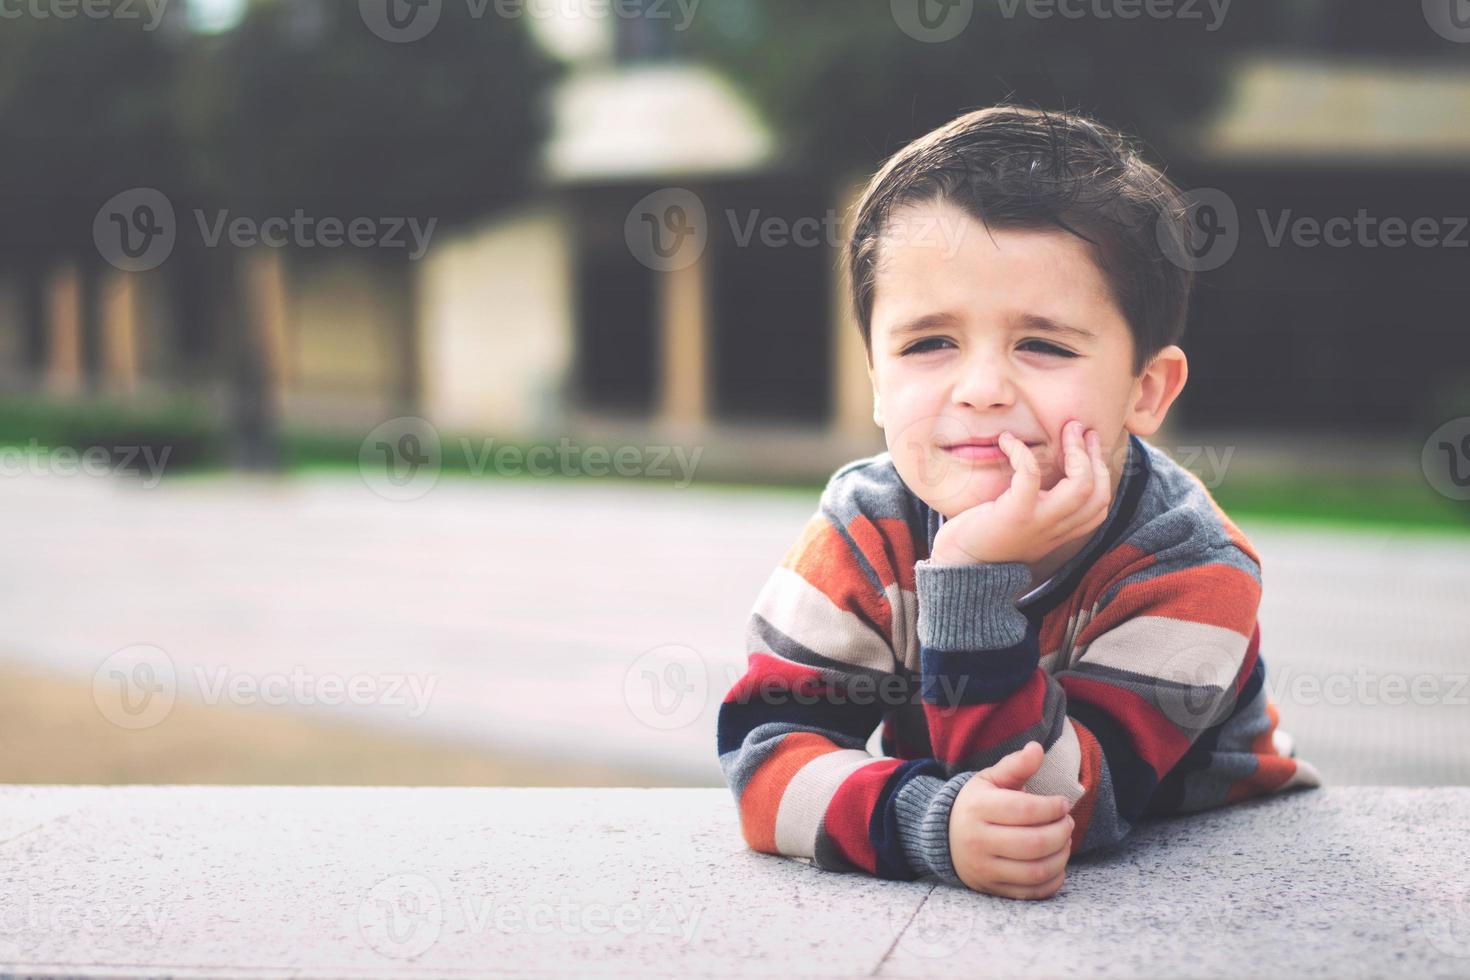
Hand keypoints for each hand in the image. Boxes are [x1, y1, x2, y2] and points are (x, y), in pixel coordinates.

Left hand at [929, 420, 1111, 567]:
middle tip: (1079, 428)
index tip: (1090, 443)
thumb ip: (1041, 507)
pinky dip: (1022, 452)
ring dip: (1076, 451)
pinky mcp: (1015, 514)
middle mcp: (1055, 529)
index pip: (1100, 505)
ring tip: (1065, 429)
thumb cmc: (984, 539)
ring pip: (1080, 486)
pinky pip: (1031, 475)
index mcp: (1060, 531)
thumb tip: (1045, 471)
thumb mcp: (1023, 525)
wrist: (958, 566)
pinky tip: (1007, 440)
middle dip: (1094, 455)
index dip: (1102, 471)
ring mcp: (1038, 522)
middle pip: (1097, 493)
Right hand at [948, 741, 1074, 899]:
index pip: (1025, 810)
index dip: (1053, 807)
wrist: (945, 836)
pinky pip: (1031, 892)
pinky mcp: (992, 889)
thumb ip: (1015, 765)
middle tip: (1067, 822)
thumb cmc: (976, 804)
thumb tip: (1037, 749)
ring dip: (1061, 856)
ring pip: (1035, 870)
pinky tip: (1057, 864)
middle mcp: (978, 841)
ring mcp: (984, 869)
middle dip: (1061, 832)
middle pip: (1034, 843)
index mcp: (978, 809)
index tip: (1063, 803)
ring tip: (1064, 841)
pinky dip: (1053, 880)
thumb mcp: (990, 779)